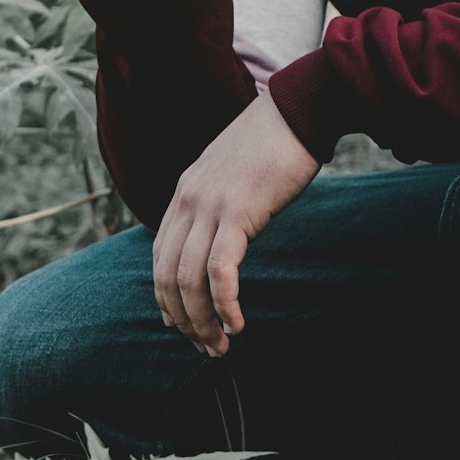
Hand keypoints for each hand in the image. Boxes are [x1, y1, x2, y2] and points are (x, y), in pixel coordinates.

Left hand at [152, 92, 320, 354]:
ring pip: (190, 280)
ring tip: (220, 346)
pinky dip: (225, 304)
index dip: (167, 299)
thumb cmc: (276, 144)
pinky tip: (237, 323)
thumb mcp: (233, 176)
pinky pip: (221, 271)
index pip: (161, 257)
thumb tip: (224, 236)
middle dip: (184, 320)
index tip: (183, 326)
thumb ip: (219, 205)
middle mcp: (188, 200)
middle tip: (205, 347)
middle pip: (169, 275)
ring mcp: (209, 206)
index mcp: (184, 192)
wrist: (298, 112)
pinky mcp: (237, 213)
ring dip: (203, 321)